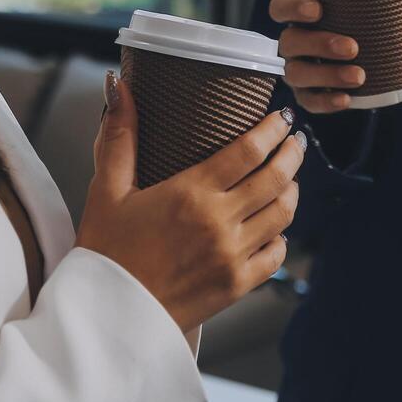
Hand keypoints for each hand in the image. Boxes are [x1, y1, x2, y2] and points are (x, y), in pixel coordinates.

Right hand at [75, 72, 304, 332]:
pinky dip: (281, 236)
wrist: (107, 316)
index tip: (283, 117)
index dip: (273, 129)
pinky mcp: (238, 285)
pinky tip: (275, 227)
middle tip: (296, 140)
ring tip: (289, 178)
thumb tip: (118, 86)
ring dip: (292, 190)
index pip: (249, 150)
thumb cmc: (105, 252)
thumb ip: (119, 137)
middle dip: (293, 152)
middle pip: (276, 177)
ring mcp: (232, 255)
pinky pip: (277, 254)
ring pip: (283, 214)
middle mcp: (219, 222)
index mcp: (190, 193)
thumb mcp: (106, 190)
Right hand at [271, 0, 401, 113]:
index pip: (280, 7)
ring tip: (360, 76)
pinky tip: (347, 99)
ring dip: (327, 75)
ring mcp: (297, 70)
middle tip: (353, 46)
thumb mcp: (375, 9)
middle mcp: (293, 43)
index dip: (292, 8)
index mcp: (302, 16)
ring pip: (297, 74)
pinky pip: (309, 102)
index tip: (318, 9)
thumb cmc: (362, 27)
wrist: (363, 64)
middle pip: (290, 42)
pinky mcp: (307, 96)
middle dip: (319, 44)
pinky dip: (327, 102)